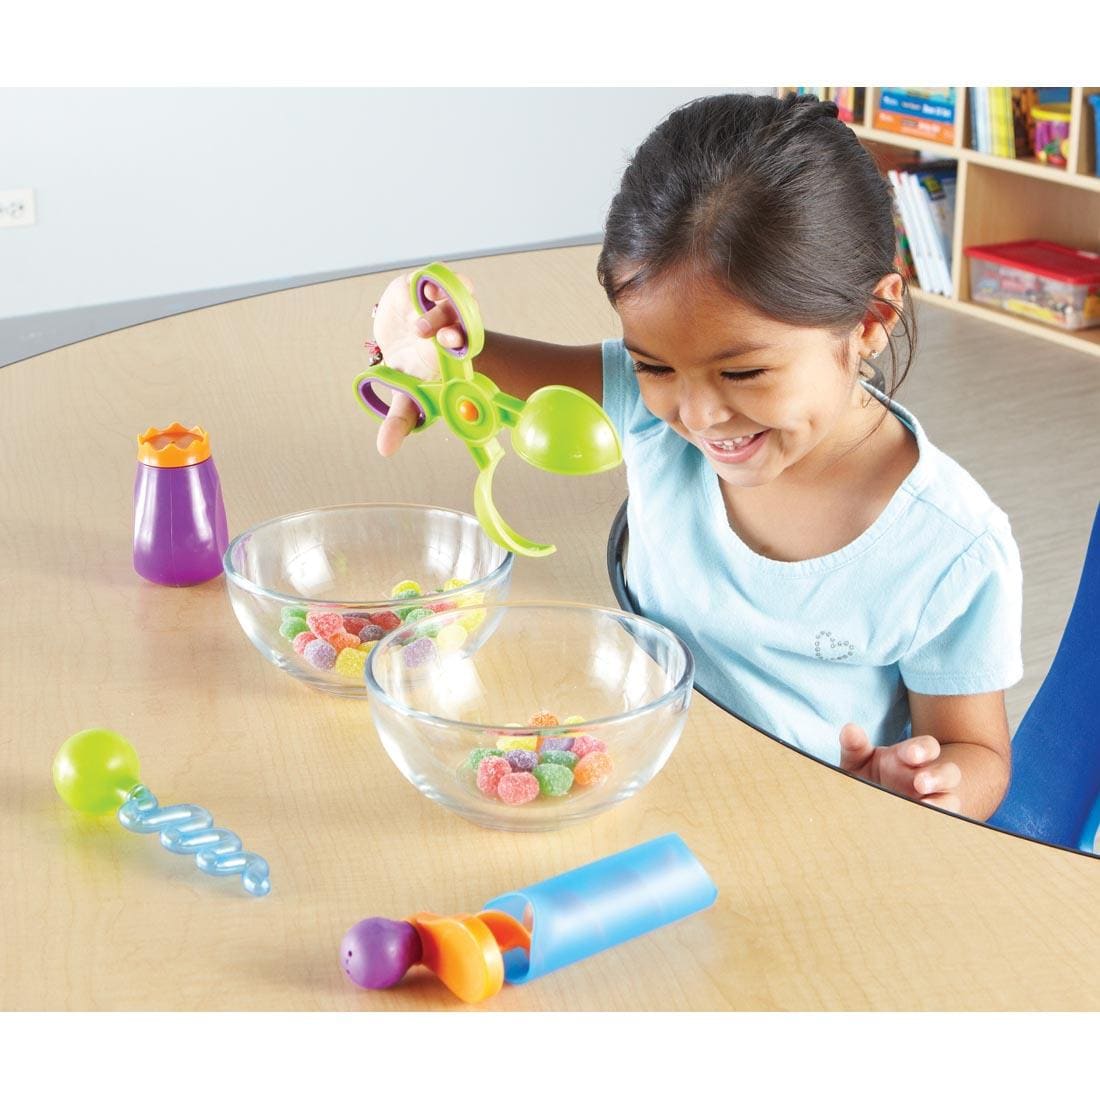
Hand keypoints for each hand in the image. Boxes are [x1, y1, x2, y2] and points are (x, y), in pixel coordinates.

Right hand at [370, 270, 474, 456]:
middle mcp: (452, 325)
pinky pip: (435, 278)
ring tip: (421, 323)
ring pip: (451, 297)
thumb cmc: (411, 370)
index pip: (466, 345)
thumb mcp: (406, 395)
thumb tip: (384, 451)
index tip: (451, 347)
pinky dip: (433, 282)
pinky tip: (425, 289)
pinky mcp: (422, 285)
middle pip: (463, 320)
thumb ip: (400, 420)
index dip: (462, 344)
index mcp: (452, 352)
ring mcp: (439, 303)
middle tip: (438, 338)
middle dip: (452, 326)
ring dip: (440, 306)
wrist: (398, 336)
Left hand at [838, 723, 961, 812]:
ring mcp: (931, 801)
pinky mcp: (930, 822)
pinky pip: (944, 822)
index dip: (922, 749)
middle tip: (920, 783)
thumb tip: (850, 729)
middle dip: (937, 776)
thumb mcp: (857, 760)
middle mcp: (925, 777)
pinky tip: (922, 824)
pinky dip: (938, 822)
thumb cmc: (865, 776)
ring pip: (951, 799)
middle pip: (948, 772)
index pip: (926, 747)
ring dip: (942, 802)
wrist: (863, 808)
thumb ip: (854, 746)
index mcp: (909, 757)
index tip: (911, 755)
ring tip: (925, 806)